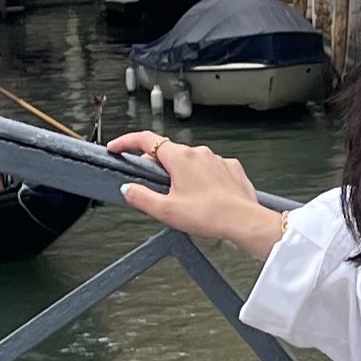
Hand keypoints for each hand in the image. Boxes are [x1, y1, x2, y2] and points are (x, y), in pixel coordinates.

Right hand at [106, 132, 286, 260]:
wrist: (244, 220)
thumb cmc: (209, 215)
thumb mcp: (166, 211)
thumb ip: (141, 197)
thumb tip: (128, 189)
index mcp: (180, 158)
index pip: (146, 140)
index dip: (127, 142)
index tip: (116, 147)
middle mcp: (199, 152)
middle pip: (168, 152)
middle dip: (155, 165)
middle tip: (150, 186)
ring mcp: (217, 159)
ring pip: (190, 160)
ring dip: (180, 173)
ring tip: (180, 198)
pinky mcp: (231, 169)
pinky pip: (209, 168)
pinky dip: (201, 178)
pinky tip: (202, 196)